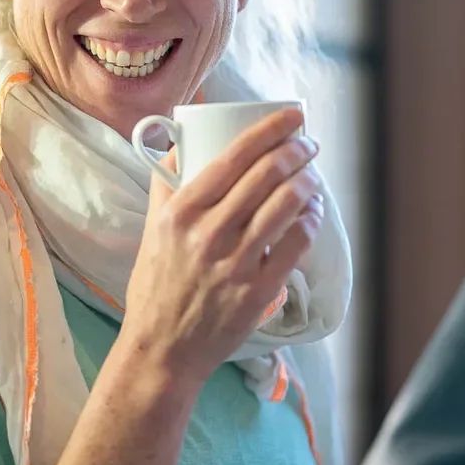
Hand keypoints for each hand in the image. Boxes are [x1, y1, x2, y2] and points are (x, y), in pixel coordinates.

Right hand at [118, 108, 325, 388]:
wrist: (163, 348)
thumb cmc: (156, 285)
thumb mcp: (152, 229)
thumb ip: (167, 185)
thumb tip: (182, 143)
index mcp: (180, 212)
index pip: (232, 156)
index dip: (269, 130)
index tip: (292, 116)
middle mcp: (208, 234)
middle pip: (265, 175)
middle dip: (296, 150)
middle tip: (307, 143)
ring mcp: (235, 263)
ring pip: (286, 205)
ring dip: (308, 181)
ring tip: (312, 174)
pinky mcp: (258, 291)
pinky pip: (296, 244)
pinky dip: (310, 221)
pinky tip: (311, 212)